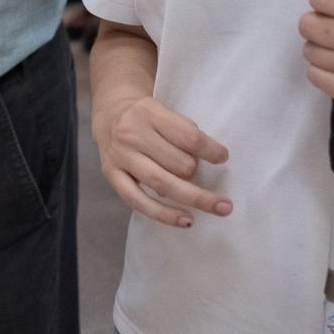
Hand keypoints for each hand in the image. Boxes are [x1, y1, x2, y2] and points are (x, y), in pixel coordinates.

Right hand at [93, 94, 232, 226]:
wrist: (110, 113)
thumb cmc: (146, 117)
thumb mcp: (164, 112)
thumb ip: (182, 134)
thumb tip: (204, 169)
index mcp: (149, 113)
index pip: (188, 137)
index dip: (211, 151)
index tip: (223, 158)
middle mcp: (131, 134)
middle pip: (177, 163)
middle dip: (198, 175)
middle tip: (213, 183)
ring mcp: (120, 156)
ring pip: (162, 183)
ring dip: (194, 198)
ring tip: (219, 208)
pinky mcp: (111, 175)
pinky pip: (139, 201)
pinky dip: (165, 214)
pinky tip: (186, 221)